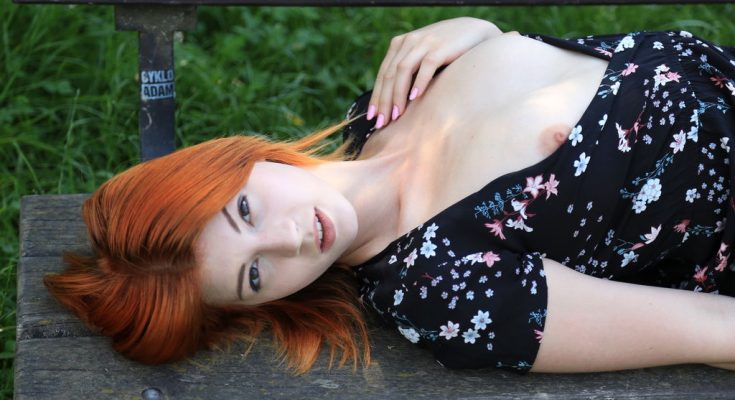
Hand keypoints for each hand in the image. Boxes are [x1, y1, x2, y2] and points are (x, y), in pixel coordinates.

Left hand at [367, 17, 502, 128]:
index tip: (372, 117)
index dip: (376, 97)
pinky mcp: (440, 47)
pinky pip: (425, 66)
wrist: (475, 32)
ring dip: (397, 95)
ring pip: (402, 71)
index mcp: (400, 44)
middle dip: (384, 101)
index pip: (383, 74)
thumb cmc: (447, 50)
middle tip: (382, 122)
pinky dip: (419, 82)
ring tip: (397, 115)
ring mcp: (424, 42)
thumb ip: (408, 71)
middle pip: (389, 74)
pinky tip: (414, 98)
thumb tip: (393, 102)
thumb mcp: (422, 56)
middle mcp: (409, 41)